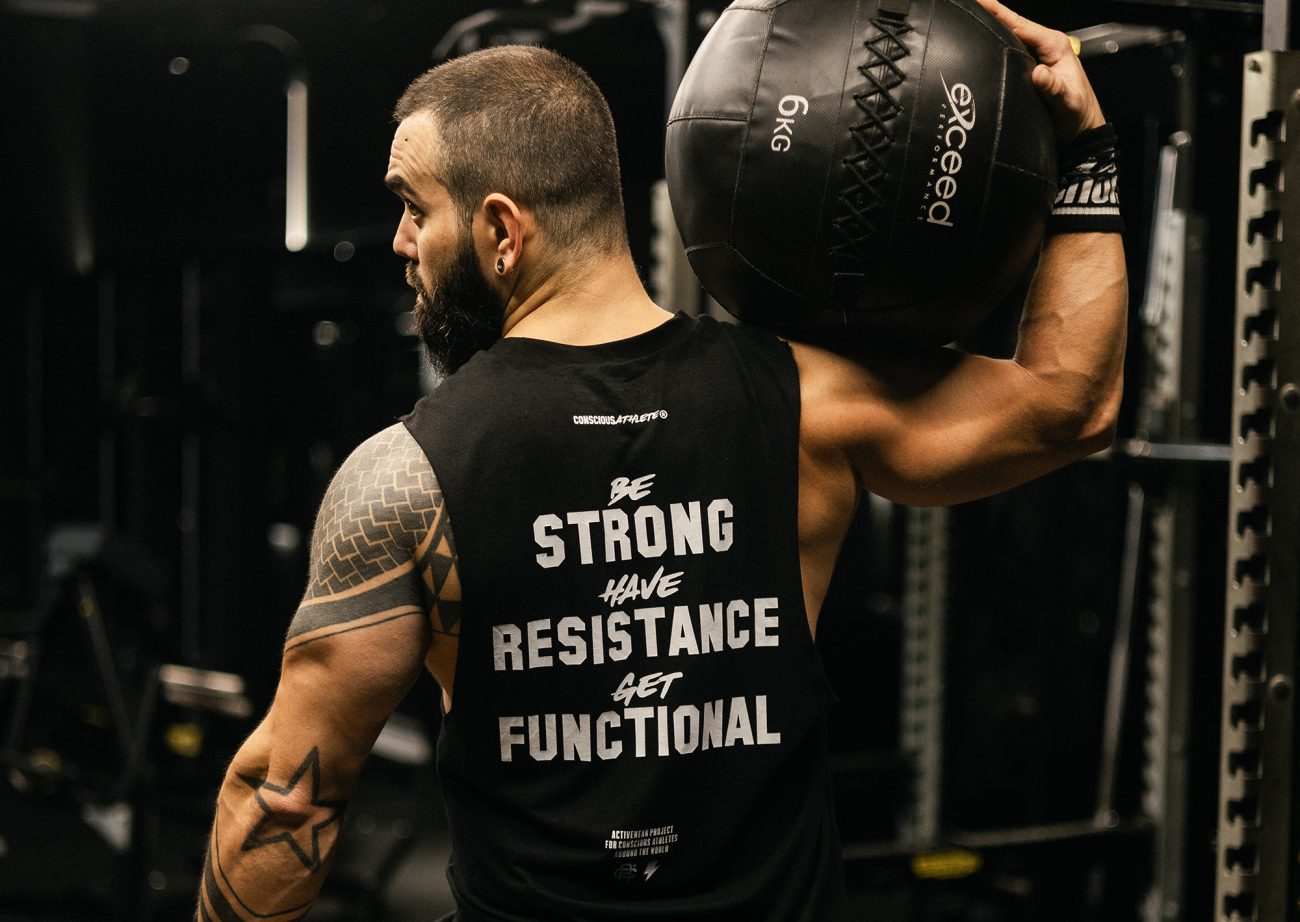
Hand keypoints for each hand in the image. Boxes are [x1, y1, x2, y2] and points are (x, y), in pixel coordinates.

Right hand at [972, 0, 1105, 143]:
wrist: (1080, 131)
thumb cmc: (1077, 116)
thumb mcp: (1067, 103)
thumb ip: (1053, 88)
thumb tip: (1039, 73)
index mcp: (1055, 46)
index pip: (1021, 25)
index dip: (999, 13)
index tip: (981, 1)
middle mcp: (1046, 46)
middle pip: (1013, 24)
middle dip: (992, 12)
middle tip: (971, 3)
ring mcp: (1038, 56)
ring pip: (1010, 35)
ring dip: (992, 26)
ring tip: (972, 15)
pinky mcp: (1031, 66)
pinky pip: (1010, 50)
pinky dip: (996, 42)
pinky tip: (982, 40)